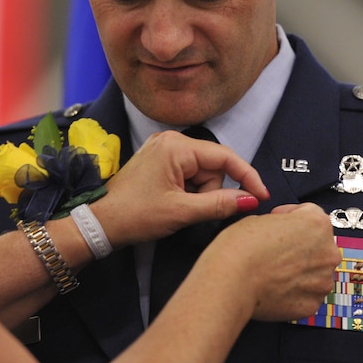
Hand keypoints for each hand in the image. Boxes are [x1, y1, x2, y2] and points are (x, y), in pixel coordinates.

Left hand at [90, 130, 267, 246]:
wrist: (100, 222)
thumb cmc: (134, 215)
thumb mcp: (181, 212)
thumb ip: (219, 204)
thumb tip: (250, 200)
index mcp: (176, 146)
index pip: (225, 157)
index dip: (247, 176)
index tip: (261, 195)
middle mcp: (171, 141)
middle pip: (214, 166)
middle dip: (209, 191)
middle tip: (188, 209)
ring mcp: (164, 149)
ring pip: (203, 174)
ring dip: (198, 194)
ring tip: (176, 207)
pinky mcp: (160, 161)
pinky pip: (189, 174)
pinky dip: (188, 192)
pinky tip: (172, 203)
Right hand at [202, 203, 338, 321]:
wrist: (230, 281)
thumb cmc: (239, 249)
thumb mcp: (258, 218)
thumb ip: (280, 223)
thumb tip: (281, 233)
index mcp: (317, 224)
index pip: (310, 213)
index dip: (290, 217)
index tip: (279, 223)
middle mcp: (327, 253)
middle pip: (316, 245)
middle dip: (298, 246)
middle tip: (274, 250)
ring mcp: (322, 281)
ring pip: (313, 272)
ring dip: (298, 270)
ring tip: (272, 271)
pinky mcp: (311, 304)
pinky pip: (306, 294)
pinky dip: (293, 291)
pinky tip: (274, 286)